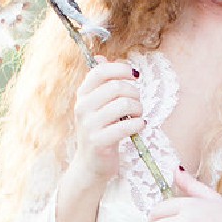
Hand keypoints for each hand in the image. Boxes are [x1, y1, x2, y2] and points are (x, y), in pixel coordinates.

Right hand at [68, 59, 145, 187]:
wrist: (91, 165)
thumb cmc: (100, 131)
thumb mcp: (97, 105)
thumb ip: (100, 82)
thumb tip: (101, 57)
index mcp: (82, 95)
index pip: (100, 71)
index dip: (121, 69)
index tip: (135, 76)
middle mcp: (82, 108)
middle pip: (116, 87)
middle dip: (134, 93)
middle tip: (137, 103)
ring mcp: (89, 125)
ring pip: (124, 104)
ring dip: (138, 109)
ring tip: (138, 116)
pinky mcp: (99, 141)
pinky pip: (126, 126)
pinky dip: (138, 124)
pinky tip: (139, 127)